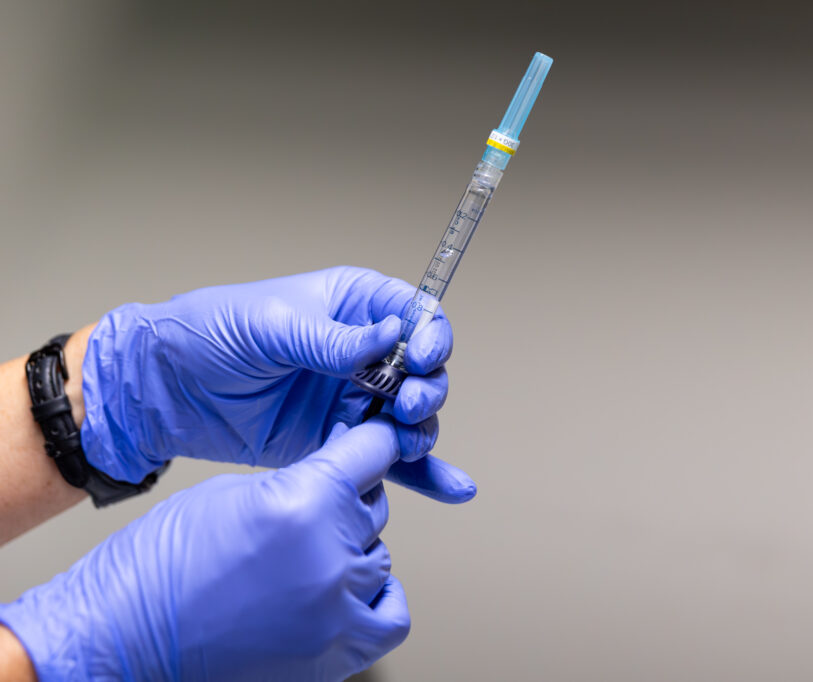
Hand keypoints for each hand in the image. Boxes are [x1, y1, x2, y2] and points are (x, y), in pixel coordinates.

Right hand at [0, 418, 466, 680]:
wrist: (123, 636)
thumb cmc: (159, 565)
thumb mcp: (236, 492)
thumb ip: (302, 481)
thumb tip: (343, 471)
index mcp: (302, 503)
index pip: (374, 451)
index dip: (371, 441)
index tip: (372, 442)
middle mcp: (328, 557)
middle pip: (375, 507)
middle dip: (348, 500)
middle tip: (314, 508)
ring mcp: (334, 609)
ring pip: (379, 558)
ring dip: (351, 550)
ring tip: (307, 555)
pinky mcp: (333, 653)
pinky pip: (391, 615)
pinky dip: (377, 598)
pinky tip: (345, 589)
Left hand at [80, 267, 452, 484]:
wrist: (166, 390)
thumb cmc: (211, 333)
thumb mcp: (272, 324)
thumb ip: (333, 338)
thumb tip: (391, 337)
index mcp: (353, 305)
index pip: (415, 314)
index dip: (429, 336)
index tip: (419, 360)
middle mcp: (364, 351)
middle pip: (424, 369)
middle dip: (427, 389)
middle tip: (404, 406)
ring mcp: (354, 397)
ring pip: (413, 416)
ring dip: (422, 430)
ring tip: (405, 444)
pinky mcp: (341, 439)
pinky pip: (392, 458)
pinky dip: (425, 474)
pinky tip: (453, 489)